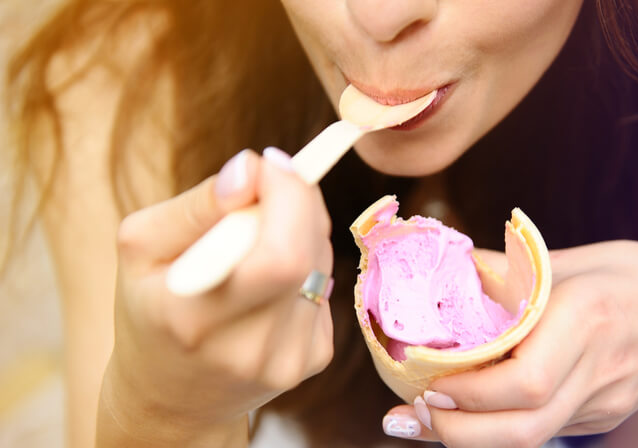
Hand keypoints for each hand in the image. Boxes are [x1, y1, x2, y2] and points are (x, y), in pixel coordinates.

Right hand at [98, 148, 334, 444]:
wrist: (173, 397)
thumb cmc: (151, 310)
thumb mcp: (141, 249)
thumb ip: (196, 205)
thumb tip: (252, 170)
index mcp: (194, 321)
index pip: (278, 255)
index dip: (287, 196)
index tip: (268, 164)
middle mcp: (250, 350)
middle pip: (308, 256)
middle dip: (298, 201)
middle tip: (271, 184)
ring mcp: (288, 360)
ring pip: (321, 264)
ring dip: (302, 229)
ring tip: (262, 233)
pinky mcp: (312, 360)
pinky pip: (323, 287)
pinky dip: (304, 263)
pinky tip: (271, 276)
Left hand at [382, 241, 637, 446]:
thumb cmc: (630, 274)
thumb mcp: (571, 258)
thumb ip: (508, 270)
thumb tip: (443, 269)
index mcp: (588, 319)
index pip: (526, 381)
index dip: (469, 392)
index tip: (425, 378)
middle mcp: (598, 370)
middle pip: (525, 429)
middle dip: (458, 431)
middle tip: (411, 413)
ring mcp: (604, 401)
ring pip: (532, 438)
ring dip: (470, 437)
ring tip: (423, 417)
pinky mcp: (602, 415)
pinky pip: (544, 430)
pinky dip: (496, 427)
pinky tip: (465, 411)